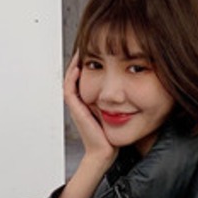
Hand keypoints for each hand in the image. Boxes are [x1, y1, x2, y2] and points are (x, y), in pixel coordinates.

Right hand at [63, 53, 114, 167]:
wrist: (105, 151)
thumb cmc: (111, 134)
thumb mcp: (115, 110)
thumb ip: (117, 99)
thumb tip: (127, 85)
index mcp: (88, 101)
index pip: (83, 77)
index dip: (87, 63)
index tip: (93, 49)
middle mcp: (80, 102)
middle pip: (74, 76)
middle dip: (79, 60)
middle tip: (84, 45)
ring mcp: (77, 106)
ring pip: (69, 80)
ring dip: (73, 65)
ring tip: (79, 52)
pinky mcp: (76, 110)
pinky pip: (70, 91)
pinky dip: (72, 79)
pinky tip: (78, 68)